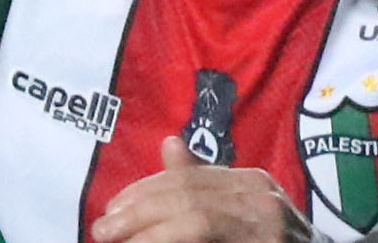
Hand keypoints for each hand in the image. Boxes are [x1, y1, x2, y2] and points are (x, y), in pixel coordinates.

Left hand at [91, 136, 319, 242]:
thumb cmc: (272, 239)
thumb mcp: (239, 203)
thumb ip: (203, 179)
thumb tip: (168, 144)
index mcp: (252, 182)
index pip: (190, 179)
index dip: (146, 192)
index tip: (112, 208)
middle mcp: (262, 200)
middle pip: (190, 198)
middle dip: (141, 211)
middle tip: (104, 228)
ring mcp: (268, 230)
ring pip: (198, 222)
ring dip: (152, 232)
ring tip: (119, 240)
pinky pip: (209, 240)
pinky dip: (175, 242)